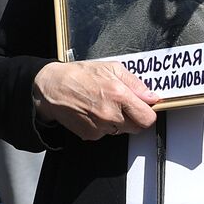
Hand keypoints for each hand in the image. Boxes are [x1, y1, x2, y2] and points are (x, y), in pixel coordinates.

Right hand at [32, 61, 159, 140]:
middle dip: (136, 118)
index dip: (148, 113)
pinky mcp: (90, 135)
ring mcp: (100, 127)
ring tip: (105, 106)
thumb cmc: (80, 75)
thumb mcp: (111, 68)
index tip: (145, 108)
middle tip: (126, 107)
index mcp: (119, 96)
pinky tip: (95, 112)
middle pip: (138, 128)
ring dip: (119, 122)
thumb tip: (151, 96)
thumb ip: (135, 84)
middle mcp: (111, 114)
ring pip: (122, 131)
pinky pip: (106, 134)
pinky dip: (104, 126)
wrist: (52, 87)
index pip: (148, 118)